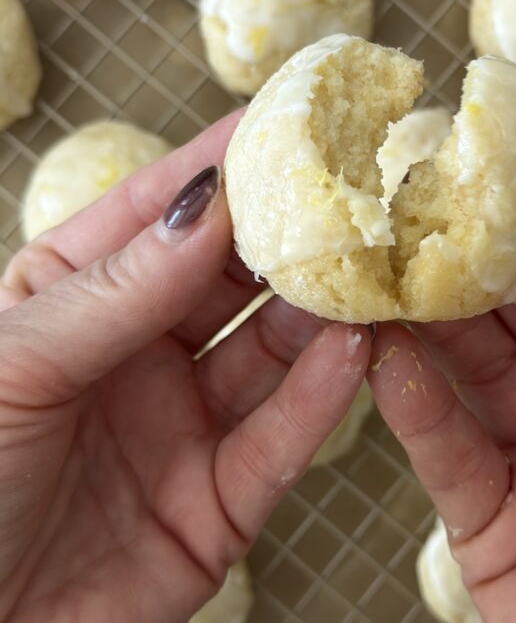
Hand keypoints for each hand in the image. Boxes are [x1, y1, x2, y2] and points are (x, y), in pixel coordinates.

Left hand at [0, 113, 370, 622]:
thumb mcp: (18, 365)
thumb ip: (119, 289)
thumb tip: (209, 204)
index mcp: (72, 298)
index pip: (162, 213)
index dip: (225, 163)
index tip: (292, 117)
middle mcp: (135, 353)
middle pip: (230, 278)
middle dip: (291, 232)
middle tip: (358, 189)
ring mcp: (179, 427)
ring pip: (269, 353)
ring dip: (323, 311)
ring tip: (373, 266)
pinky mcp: (214, 506)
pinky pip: (276, 443)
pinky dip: (320, 398)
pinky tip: (354, 353)